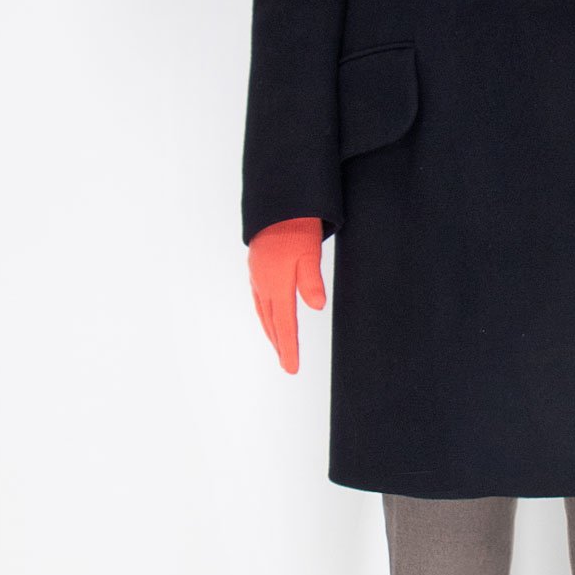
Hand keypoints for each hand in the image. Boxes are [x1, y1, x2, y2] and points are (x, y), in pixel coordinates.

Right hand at [248, 217, 325, 372]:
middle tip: (287, 364)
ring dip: (271, 332)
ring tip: (279, 346)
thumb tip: (317, 307)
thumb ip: (311, 281)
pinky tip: (268, 315)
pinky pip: (259, 299)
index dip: (289, 348)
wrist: (277, 204)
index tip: (292, 369)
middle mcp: (263, 284)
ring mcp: (257, 277)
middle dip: (280, 345)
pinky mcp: (257, 268)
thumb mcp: (309, 253)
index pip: (284, 325)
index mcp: (276, 284)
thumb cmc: (296, 226)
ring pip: (263, 312)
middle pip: (271, 323)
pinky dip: (265, 314)